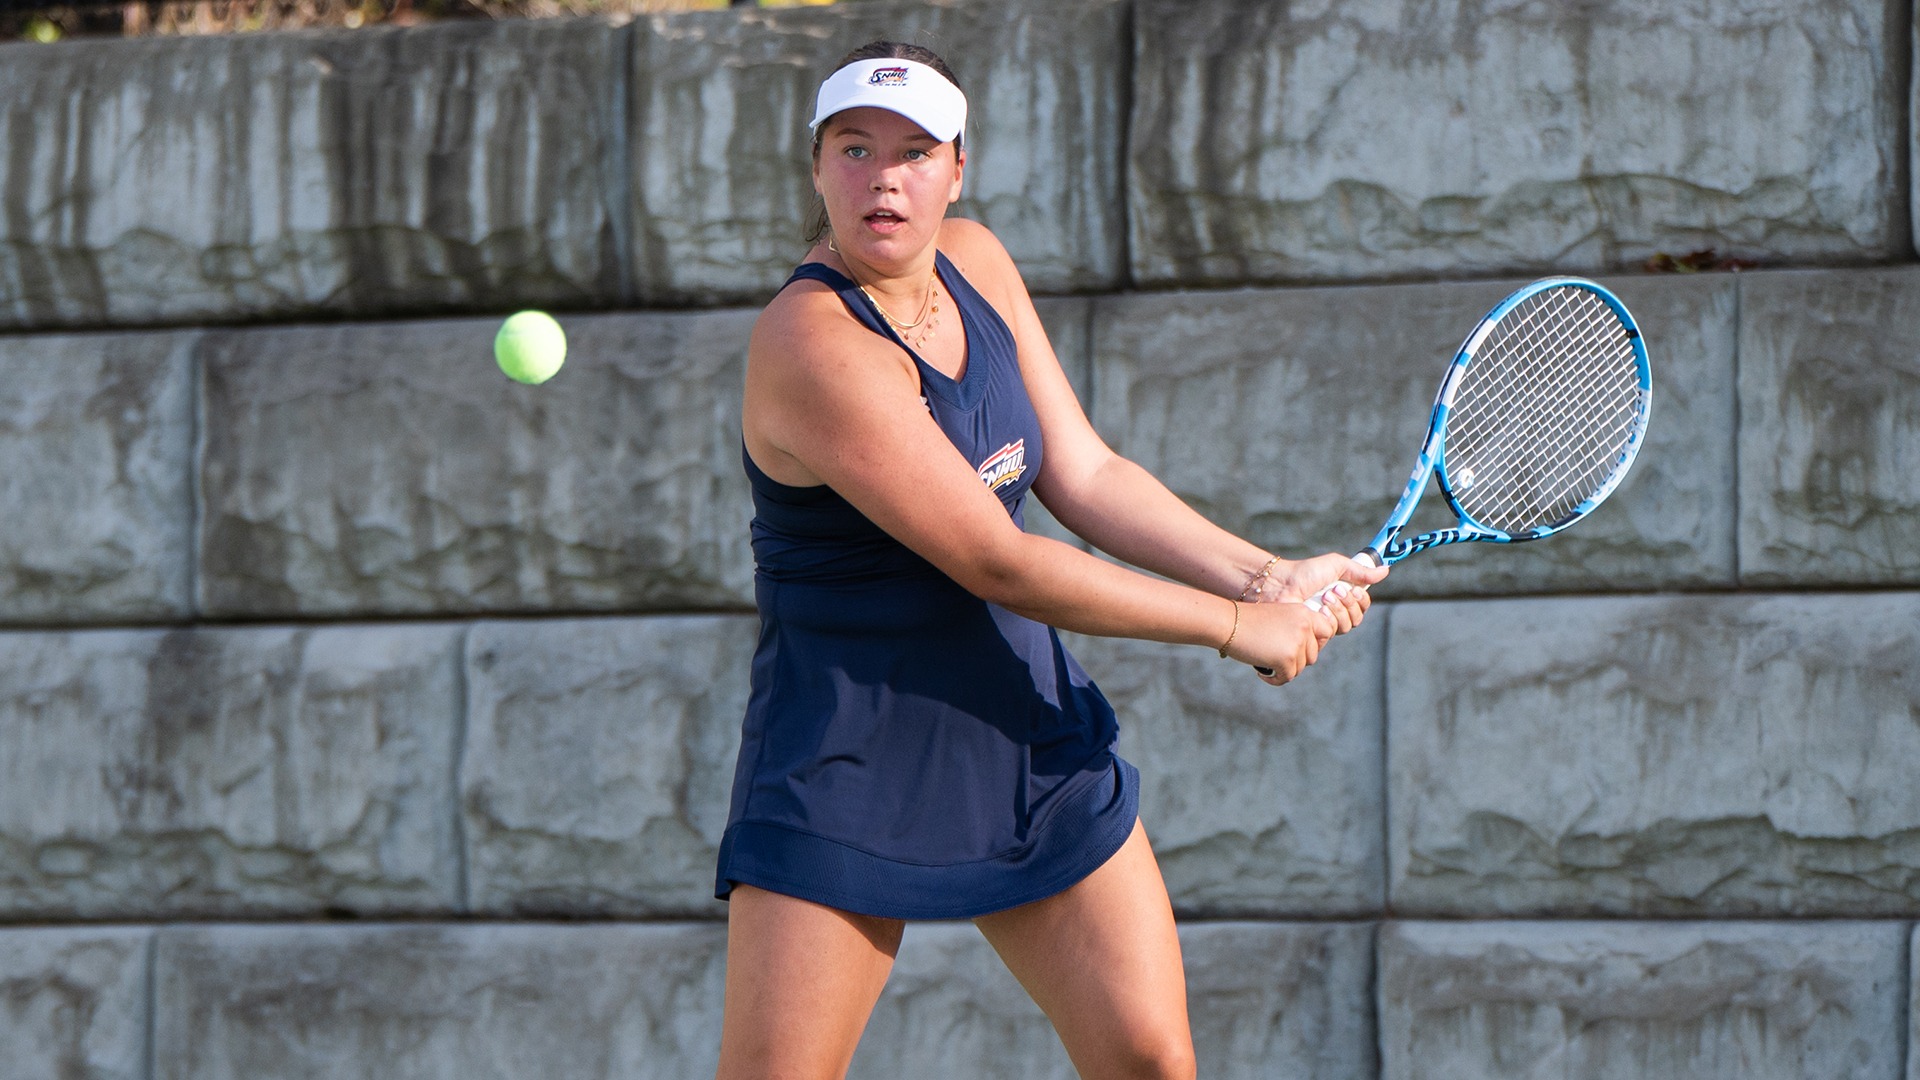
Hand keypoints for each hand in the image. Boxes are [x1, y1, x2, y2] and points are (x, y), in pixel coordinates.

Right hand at [1224, 600, 1334, 684]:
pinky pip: (1287, 677)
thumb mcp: (1279, 618)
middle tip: (1276, 659)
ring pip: (1300, 668)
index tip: (1298, 649)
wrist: (1228, 622)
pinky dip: (1275, 679)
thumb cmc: (1247, 621)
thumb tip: (1307, 655)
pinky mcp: (1287, 658)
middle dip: (1295, 661)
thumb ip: (1295, 630)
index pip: (1327, 631)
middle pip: (1312, 655)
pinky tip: (1261, 672)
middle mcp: (1305, 626)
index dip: (1315, 644)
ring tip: (1267, 663)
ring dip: (1284, 670)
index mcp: (1304, 613)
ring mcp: (1298, 642)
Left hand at [1262, 553, 1387, 635]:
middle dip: (1349, 604)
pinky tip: (1318, 611)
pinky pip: (1331, 634)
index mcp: (1342, 596)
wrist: (1281, 584)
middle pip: (1357, 619)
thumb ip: (1360, 570)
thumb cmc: (1305, 572)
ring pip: (1346, 627)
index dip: (1362, 600)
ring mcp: (1323, 624)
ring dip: (1338, 610)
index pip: (1362, 606)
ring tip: (1324, 597)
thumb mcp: (1336, 566)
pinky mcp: (1313, 634)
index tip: (1354, 590)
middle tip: (1334, 591)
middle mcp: (1334, 612)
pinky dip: (1328, 621)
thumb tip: (1386, 570)